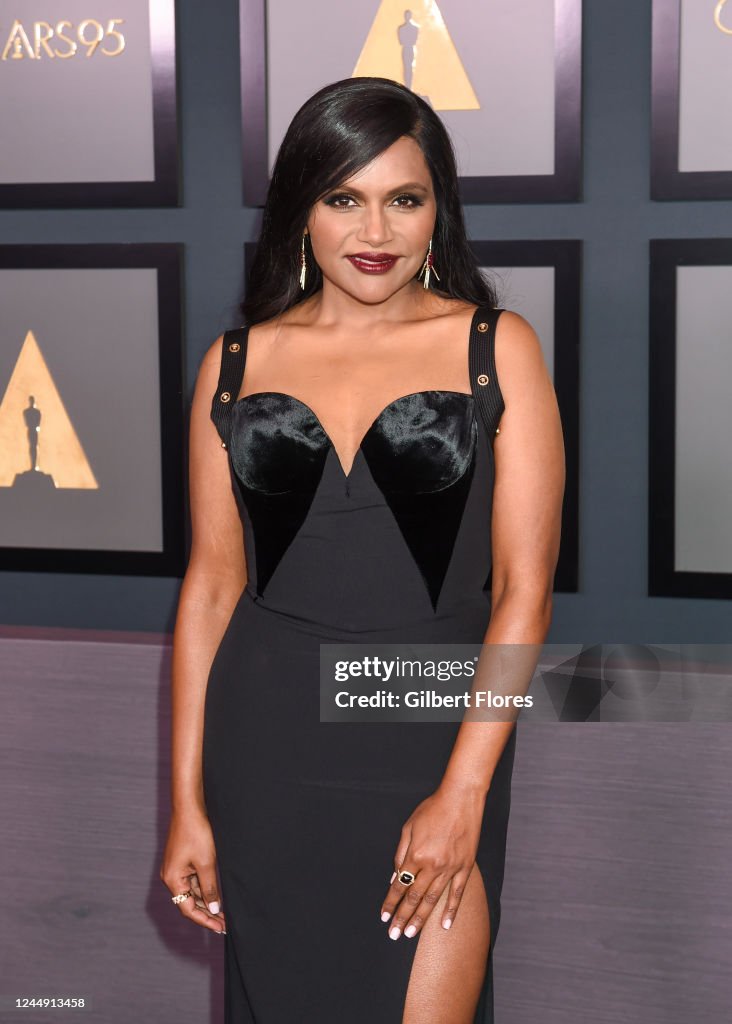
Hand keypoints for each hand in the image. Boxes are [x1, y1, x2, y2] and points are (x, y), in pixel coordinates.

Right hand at [160, 808, 226, 933]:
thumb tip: (214, 909)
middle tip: (224, 923)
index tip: (220, 928)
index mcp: (172, 880)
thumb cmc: (196, 833)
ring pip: (192, 892)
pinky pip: (193, 881)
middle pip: (189, 902)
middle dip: (207, 913)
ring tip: (223, 912)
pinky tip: (216, 894)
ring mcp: (176, 869)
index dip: (205, 920)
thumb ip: (210, 888)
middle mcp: (171, 877)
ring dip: (206, 902)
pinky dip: (204, 889)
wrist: (189, 808)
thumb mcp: (206, 863)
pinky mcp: (182, 861)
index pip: (188, 909)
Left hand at [379, 781, 485, 939]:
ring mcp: (450, 868)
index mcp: (415, 855)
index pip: (399, 885)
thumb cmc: (432, 809)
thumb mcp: (409, 827)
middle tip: (394, 934)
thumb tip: (395, 876)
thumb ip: (400, 853)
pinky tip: (444, 925)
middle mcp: (432, 865)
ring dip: (421, 919)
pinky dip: (450, 911)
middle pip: (414, 897)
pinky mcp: (465, 868)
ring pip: (433, 900)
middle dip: (402, 917)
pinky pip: (457, 894)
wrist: (460, 799)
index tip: (384, 917)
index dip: (390, 902)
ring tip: (411, 934)